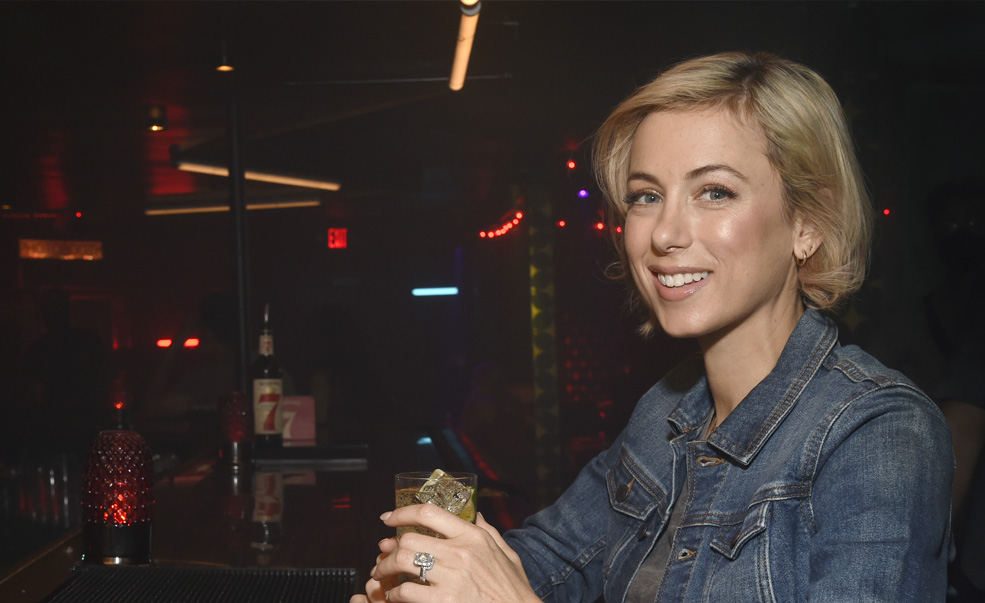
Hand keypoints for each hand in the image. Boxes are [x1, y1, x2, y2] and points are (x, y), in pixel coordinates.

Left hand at [365, 505, 538, 602]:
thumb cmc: (513, 590)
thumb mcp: (506, 554)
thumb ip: (489, 531)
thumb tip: (475, 514)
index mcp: (473, 536)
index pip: (429, 513)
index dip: (401, 513)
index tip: (388, 519)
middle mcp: (461, 552)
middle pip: (409, 539)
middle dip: (390, 548)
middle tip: (384, 555)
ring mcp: (452, 577)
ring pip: (402, 562)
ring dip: (386, 569)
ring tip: (382, 576)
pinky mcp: (444, 601)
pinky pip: (405, 592)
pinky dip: (394, 594)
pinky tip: (395, 597)